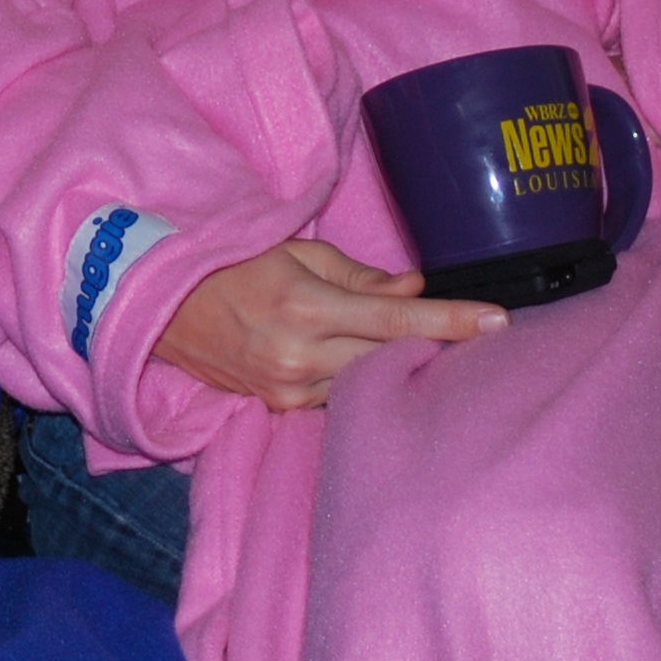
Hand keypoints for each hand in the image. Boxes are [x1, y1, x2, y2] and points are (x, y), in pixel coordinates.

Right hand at [154, 240, 506, 410]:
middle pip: (393, 358)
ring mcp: (289, 390)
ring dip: (397, 364)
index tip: (500, 323)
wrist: (160, 306)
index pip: (397, 319)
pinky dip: (360, 379)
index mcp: (307, 307)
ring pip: (369, 383)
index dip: (452, 321)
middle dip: (435, 346)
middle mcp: (301, 356)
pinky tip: (370, 364)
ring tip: (422, 346)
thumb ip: (359, 275)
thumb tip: (413, 289)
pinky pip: (339, 397)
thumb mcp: (294, 251)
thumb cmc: (229, 264)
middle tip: (478, 332)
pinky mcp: (280, 409)